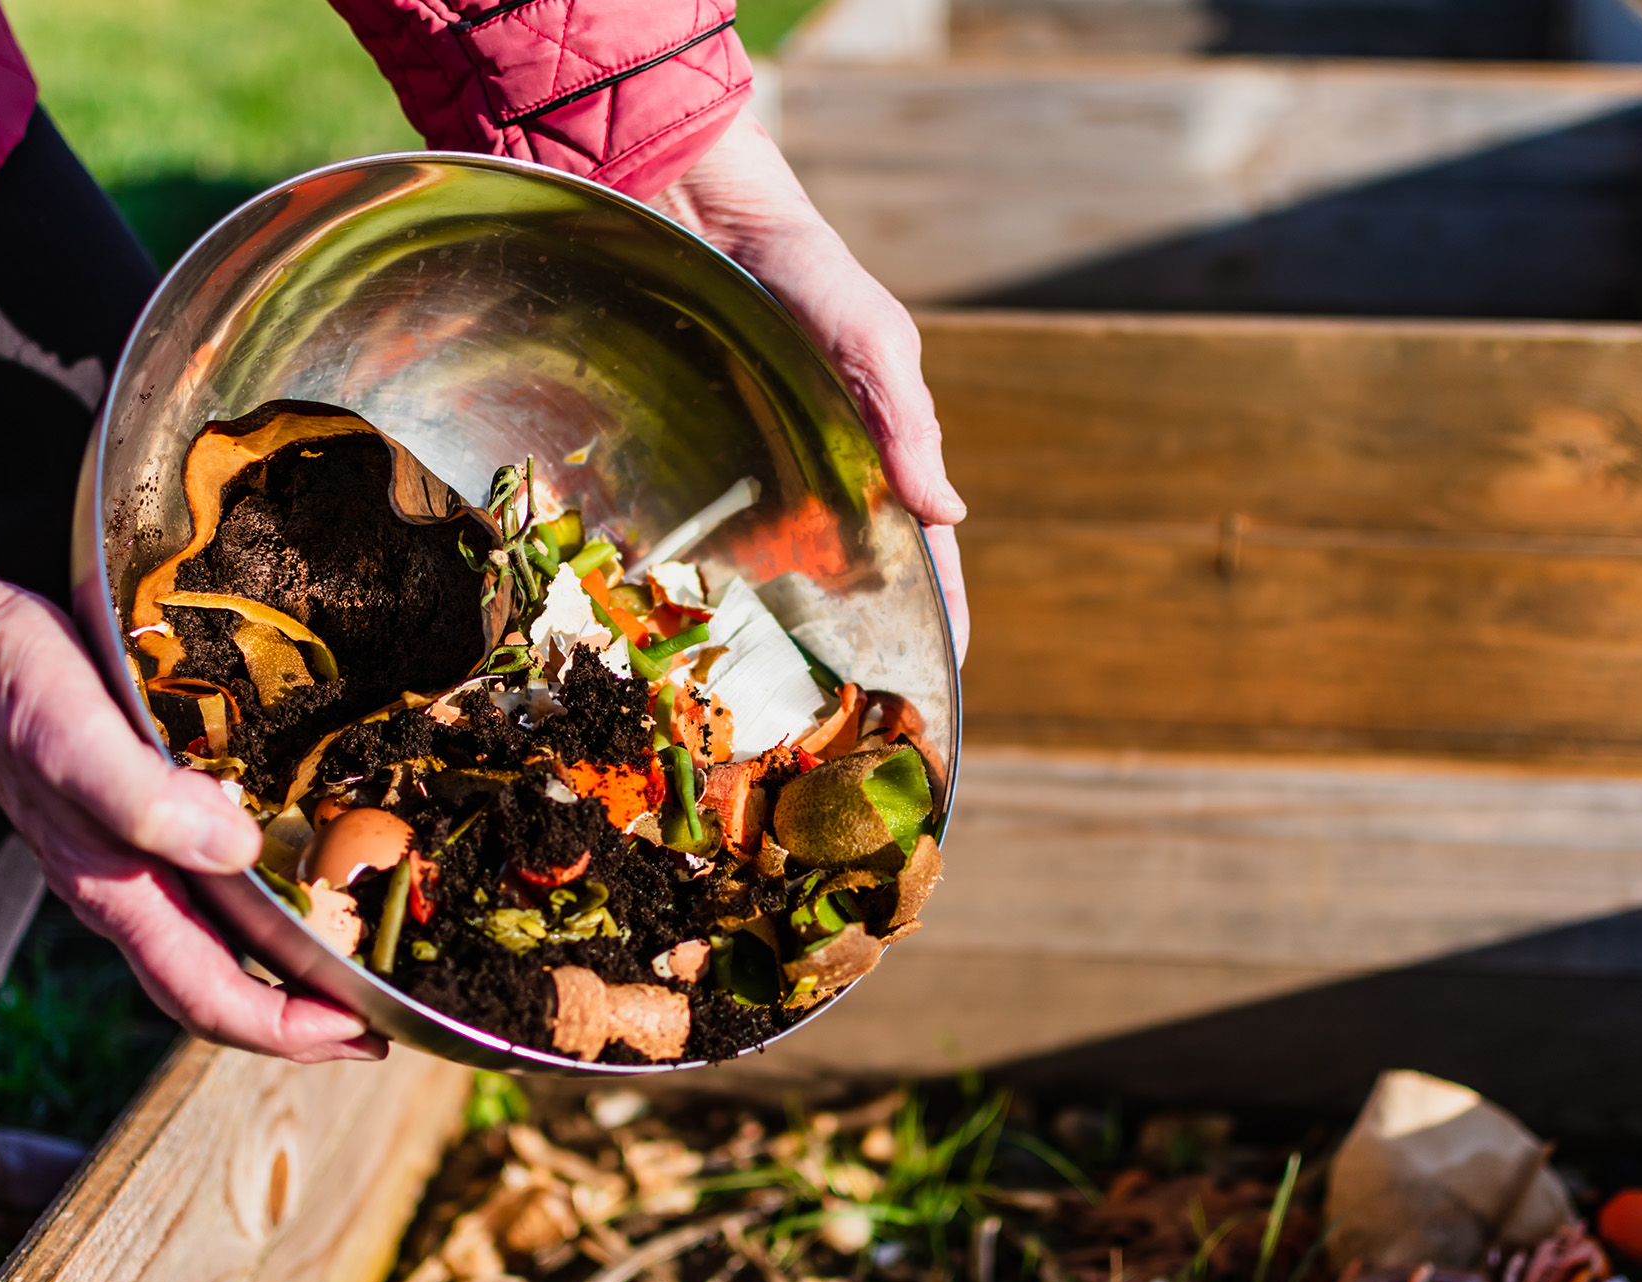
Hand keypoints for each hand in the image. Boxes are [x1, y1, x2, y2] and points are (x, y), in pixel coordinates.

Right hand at [0, 519, 383, 1063]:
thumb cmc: (18, 690)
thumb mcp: (80, 737)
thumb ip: (145, 799)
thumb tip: (237, 848)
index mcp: (120, 893)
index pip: (210, 997)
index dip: (288, 1030)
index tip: (364, 1035)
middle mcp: (129, 894)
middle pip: (220, 992)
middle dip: (301, 1022)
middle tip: (378, 1026)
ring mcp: (133, 865)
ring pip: (217, 950)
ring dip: (287, 974)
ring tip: (355, 969)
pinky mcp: (142, 827)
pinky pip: (210, 896)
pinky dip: (263, 913)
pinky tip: (302, 884)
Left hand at [655, 114, 970, 660]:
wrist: (705, 219)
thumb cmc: (807, 277)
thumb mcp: (873, 343)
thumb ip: (908, 426)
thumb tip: (951, 514)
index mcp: (879, 456)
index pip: (920, 552)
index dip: (935, 611)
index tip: (943, 675)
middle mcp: (822, 476)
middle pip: (848, 574)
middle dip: (851, 631)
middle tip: (847, 702)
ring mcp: (758, 473)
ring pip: (775, 566)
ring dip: (774, 617)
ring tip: (769, 681)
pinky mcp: (696, 463)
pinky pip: (702, 534)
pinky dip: (703, 574)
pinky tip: (690, 615)